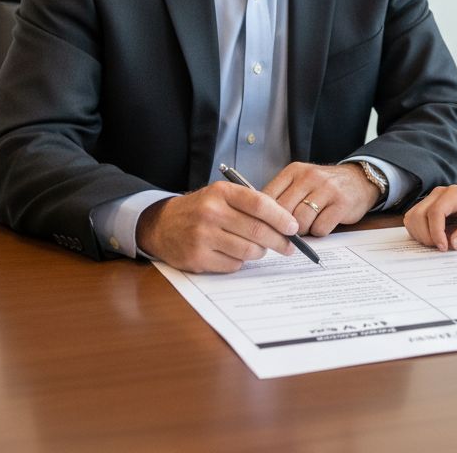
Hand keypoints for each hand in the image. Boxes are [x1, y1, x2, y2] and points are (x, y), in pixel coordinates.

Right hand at [135, 182, 299, 272]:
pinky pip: (233, 264)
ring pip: (248, 250)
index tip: (293, 227)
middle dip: (279, 241)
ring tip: (259, 249)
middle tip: (289, 246)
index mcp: (222, 192)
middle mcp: (211, 212)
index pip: (260, 204)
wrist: (162, 224)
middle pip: (257, 230)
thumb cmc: (201, 209)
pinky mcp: (197, 258)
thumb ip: (250, 204)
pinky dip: (240, 261)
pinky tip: (235, 253)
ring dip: (259, 252)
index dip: (281, 217)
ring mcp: (203, 236)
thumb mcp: (222, 195)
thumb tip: (284, 222)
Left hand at [264, 162, 376, 236]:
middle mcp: (309, 177)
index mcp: (294, 171)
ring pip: (301, 222)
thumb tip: (258, 219)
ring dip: (303, 231)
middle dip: (284, 227)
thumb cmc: (323, 186)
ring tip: (309, 225)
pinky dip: (319, 232)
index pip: (268, 197)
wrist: (359, 180)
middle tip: (288, 232)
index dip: (264, 217)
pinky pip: (320, 228)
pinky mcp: (341, 203)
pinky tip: (323, 224)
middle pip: (284, 212)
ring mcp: (327, 189)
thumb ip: (282, 195)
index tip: (266, 228)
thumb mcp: (301, 182)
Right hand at [404, 185, 456, 250]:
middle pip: (419, 214)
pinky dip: (418, 231)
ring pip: (412, 217)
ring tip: (437, 242)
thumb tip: (452, 244)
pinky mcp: (426, 205)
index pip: (436, 211)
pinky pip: (413, 218)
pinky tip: (432, 237)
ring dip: (420, 234)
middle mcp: (438, 193)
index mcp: (455, 194)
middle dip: (427, 236)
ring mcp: (430, 198)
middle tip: (442, 246)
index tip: (443, 247)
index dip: (436, 232)